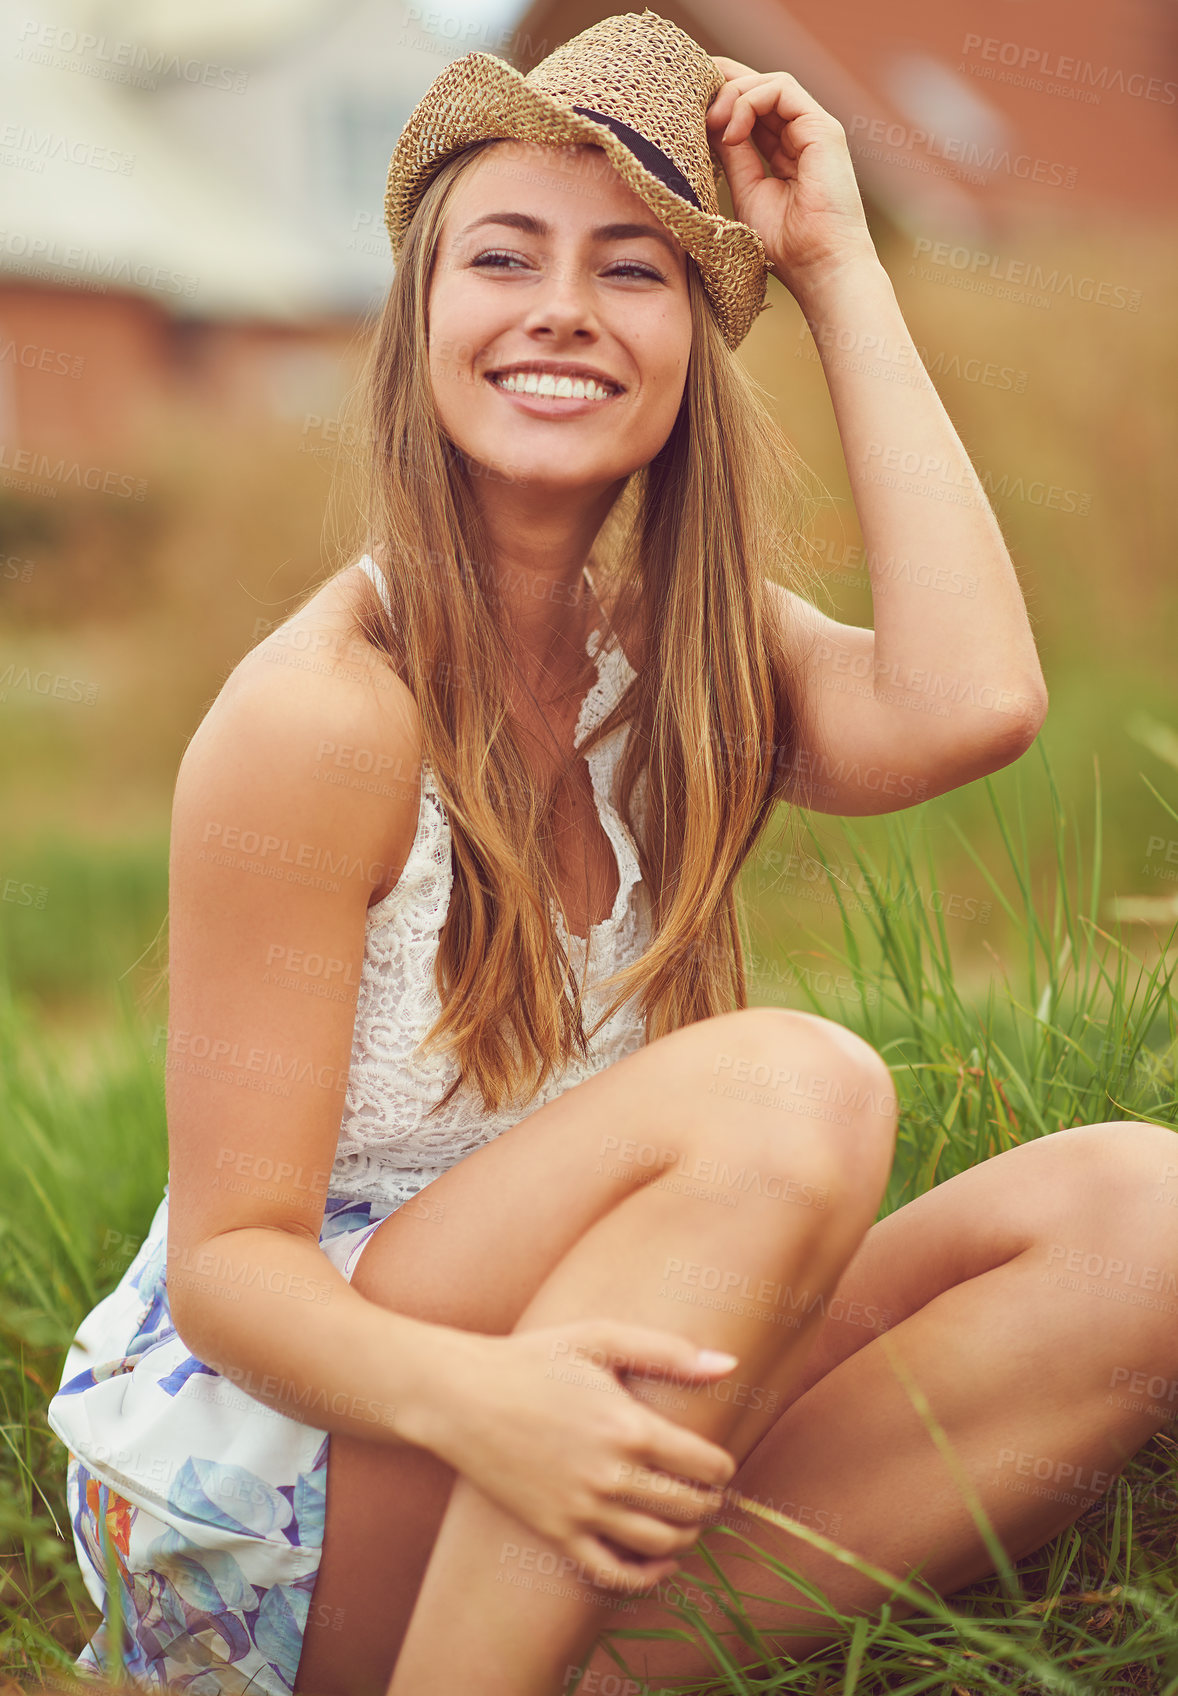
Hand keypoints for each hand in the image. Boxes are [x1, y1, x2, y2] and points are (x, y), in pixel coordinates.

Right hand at [416, 1318, 739, 1592]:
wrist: (461, 1396)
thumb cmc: (533, 1360)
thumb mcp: (600, 1338)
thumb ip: (668, 1351)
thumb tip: (729, 1364)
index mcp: (630, 1426)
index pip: (705, 1465)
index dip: (722, 1468)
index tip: (719, 1464)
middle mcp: (611, 1476)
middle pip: (690, 1509)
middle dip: (710, 1504)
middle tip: (709, 1493)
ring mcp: (582, 1510)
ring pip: (660, 1545)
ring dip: (687, 1539)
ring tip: (687, 1521)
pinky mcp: (556, 1533)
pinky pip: (614, 1574)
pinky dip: (647, 1578)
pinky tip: (659, 1563)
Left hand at [705, 56, 878, 298]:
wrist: (818, 265)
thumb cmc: (785, 245)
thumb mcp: (746, 191)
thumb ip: (734, 155)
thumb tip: (711, 122)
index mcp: (785, 152)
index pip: (752, 109)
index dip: (721, 98)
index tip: (688, 104)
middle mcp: (802, 135)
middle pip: (759, 88)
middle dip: (722, 85)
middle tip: (691, 100)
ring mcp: (813, 129)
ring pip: (768, 84)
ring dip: (733, 95)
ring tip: (712, 122)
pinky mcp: (822, 128)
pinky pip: (781, 90)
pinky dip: (750, 102)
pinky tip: (732, 131)